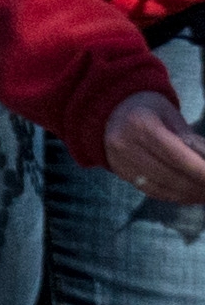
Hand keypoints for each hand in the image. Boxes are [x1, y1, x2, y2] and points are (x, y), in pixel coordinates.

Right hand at [98, 86, 204, 228]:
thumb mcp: (170, 115)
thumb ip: (189, 139)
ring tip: (204, 195)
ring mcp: (119, 161)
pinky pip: (150, 190)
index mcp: (140, 124)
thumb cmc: (148, 108)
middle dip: (196, 186)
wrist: (109, 109)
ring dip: (187, 195)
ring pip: (160, 187)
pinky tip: (188, 196)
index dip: (199, 171)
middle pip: (168, 174)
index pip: (176, 155)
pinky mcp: (120, 172)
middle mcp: (125, 144)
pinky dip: (172, 196)